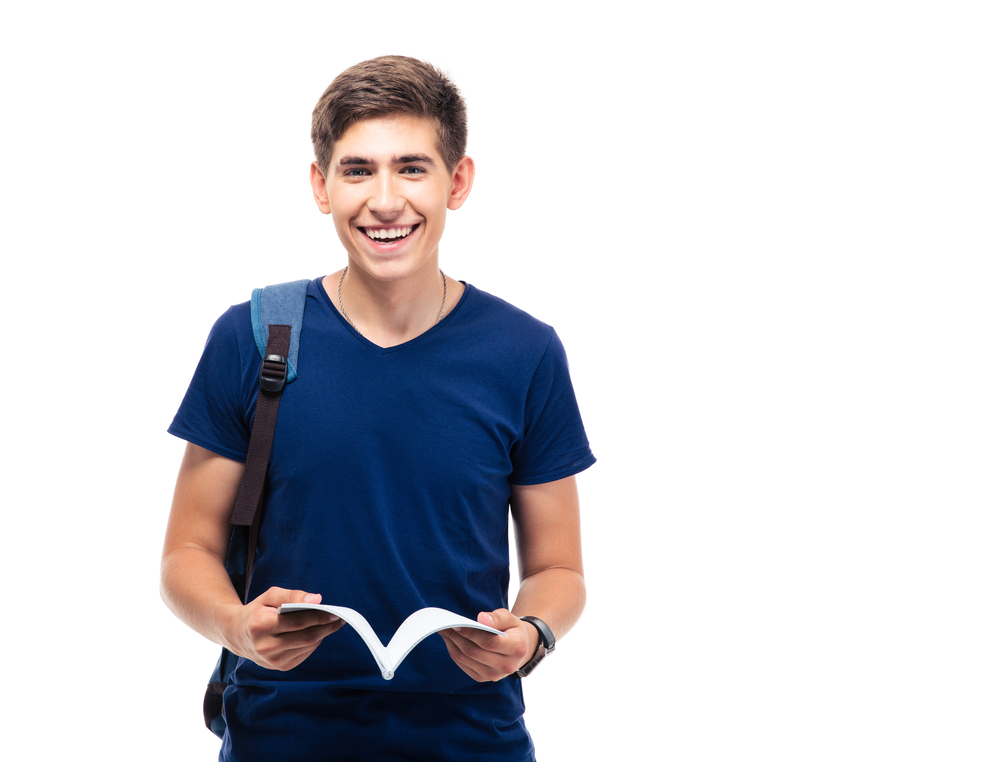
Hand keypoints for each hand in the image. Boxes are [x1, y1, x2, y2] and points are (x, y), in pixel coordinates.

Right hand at [227, 587, 343, 670]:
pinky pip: (305, 653)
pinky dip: (313, 643)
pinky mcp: (280, 667)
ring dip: (322, 634)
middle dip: (326, 626)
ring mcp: (272, 660)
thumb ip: (293, 596)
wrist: (238, 634)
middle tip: (339, 618)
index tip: (334, 611)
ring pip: (308, 646)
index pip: (297, 622)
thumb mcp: (270, 596)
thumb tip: (317, 599)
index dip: (319, 616)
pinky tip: (315, 633)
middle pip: (306, 636)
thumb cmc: (258, 611)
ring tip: (331, 623)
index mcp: (260, 625)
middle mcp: (265, 646)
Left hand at [439, 608, 538, 681]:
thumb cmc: (511, 630)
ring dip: (452, 643)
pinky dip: (453, 650)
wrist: (518, 649)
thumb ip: (497, 618)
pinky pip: (462, 664)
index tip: (457, 623)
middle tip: (445, 624)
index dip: (471, 633)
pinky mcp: (482, 678)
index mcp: (517, 648)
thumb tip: (481, 619)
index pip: (489, 642)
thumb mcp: (510, 619)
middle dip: (457, 636)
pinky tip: (449, 639)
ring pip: (465, 658)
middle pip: (474, 651)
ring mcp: (493, 675)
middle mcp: (506, 666)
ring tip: (444, 629)